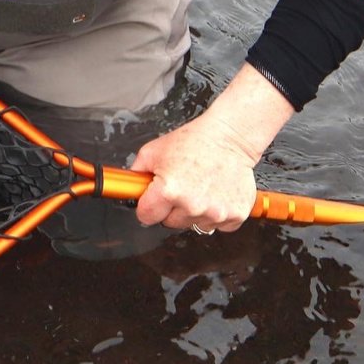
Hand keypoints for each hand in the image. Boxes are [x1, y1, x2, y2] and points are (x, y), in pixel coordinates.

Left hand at [130, 111, 259, 232]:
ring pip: (193, 224)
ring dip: (193, 211)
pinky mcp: (236, 215)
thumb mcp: (152, 152)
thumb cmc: (194, 141)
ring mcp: (216, 213)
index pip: (146, 216)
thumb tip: (128, 187)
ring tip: (198, 187)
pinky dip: (214, 214)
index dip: (147, 206)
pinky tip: (213, 195)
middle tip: (179, 187)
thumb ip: (136, 173)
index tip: (152, 200)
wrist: (229, 137)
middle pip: (170, 222)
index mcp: (169, 191)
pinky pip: (217, 226)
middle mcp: (192, 205)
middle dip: (170, 208)